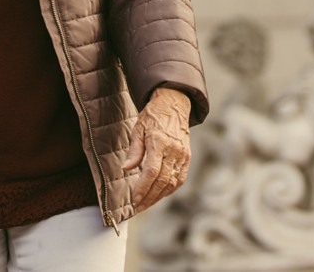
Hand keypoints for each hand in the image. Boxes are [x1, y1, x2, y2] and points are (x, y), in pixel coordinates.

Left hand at [123, 87, 191, 212]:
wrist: (173, 105)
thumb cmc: (152, 116)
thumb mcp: (138, 129)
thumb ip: (134, 150)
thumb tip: (127, 169)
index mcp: (159, 142)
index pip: (152, 171)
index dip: (143, 188)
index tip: (135, 199)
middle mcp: (173, 151)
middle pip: (162, 181)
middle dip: (149, 197)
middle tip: (138, 207)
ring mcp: (183, 155)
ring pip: (172, 183)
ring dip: (159, 196)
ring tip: (146, 204)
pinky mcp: (187, 158)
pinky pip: (179, 179)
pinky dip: (169, 190)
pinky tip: (159, 195)